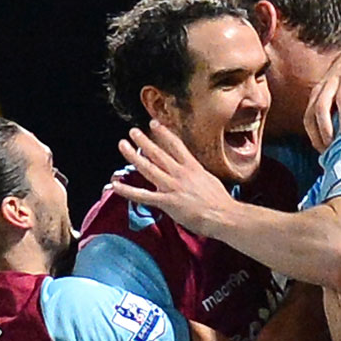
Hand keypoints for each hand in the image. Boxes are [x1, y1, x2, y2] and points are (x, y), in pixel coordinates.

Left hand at [110, 120, 233, 237]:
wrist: (224, 216)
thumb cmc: (221, 202)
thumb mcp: (210, 181)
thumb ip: (197, 176)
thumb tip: (193, 174)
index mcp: (193, 168)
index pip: (176, 146)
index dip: (164, 133)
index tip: (154, 124)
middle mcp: (181, 174)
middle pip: (159, 153)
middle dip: (144, 141)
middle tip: (133, 131)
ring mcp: (172, 187)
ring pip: (148, 168)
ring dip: (133, 156)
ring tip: (123, 145)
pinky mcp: (167, 202)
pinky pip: (143, 195)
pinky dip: (128, 190)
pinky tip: (115, 185)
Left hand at [304, 44, 340, 151]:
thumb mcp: (330, 96)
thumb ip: (328, 115)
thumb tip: (327, 146)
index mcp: (318, 93)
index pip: (309, 115)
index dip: (313, 134)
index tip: (323, 150)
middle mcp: (328, 85)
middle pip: (320, 107)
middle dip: (324, 127)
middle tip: (332, 144)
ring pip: (340, 99)